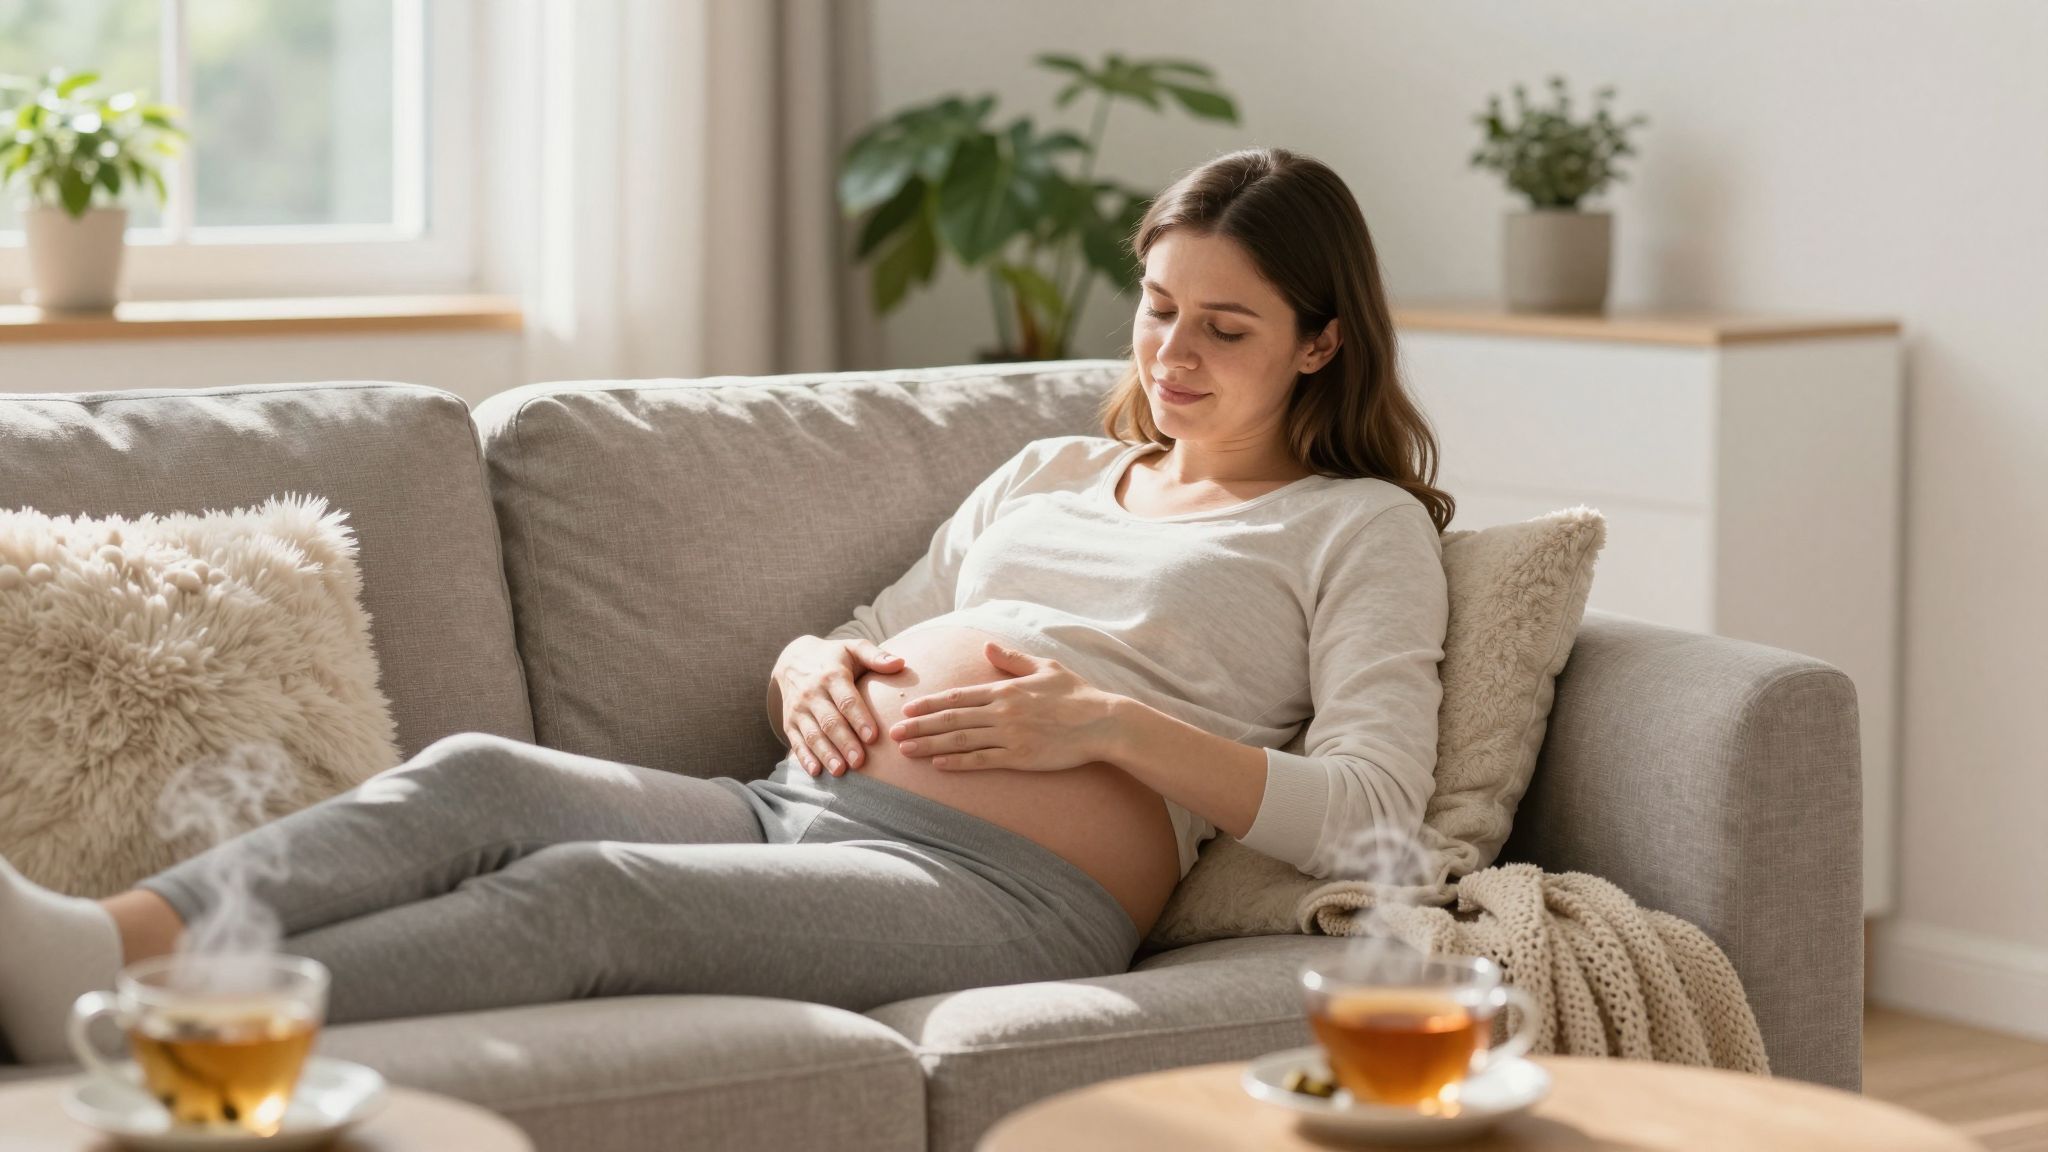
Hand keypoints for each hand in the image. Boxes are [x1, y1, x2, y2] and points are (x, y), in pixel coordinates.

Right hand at [773, 636, 903, 775]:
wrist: (793, 661)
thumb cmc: (834, 658)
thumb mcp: (853, 648)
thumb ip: (876, 656)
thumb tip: (901, 663)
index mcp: (832, 675)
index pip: (847, 700)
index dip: (859, 719)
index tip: (873, 737)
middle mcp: (812, 693)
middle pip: (830, 721)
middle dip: (844, 742)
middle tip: (860, 761)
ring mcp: (799, 710)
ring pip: (813, 735)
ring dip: (826, 754)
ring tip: (841, 771)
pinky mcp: (789, 722)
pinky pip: (796, 742)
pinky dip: (804, 758)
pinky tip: (816, 772)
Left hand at [889, 640, 1122, 772]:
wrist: (1102, 722)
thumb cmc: (1076, 693)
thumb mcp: (1045, 667)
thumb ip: (1013, 660)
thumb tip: (988, 647)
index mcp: (1006, 690)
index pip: (958, 697)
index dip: (929, 704)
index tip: (908, 709)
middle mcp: (1002, 712)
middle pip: (951, 719)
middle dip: (919, 726)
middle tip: (894, 733)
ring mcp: (1010, 736)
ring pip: (961, 740)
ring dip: (930, 745)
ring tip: (907, 751)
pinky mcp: (1020, 757)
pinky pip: (982, 760)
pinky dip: (959, 762)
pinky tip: (939, 764)